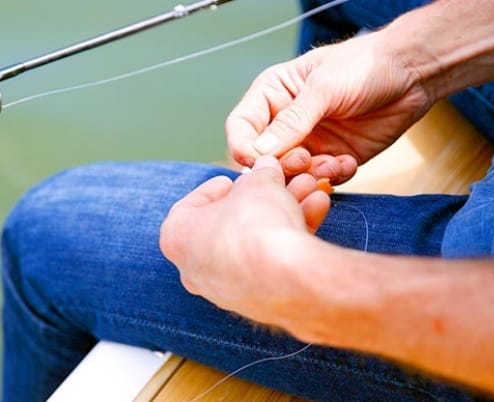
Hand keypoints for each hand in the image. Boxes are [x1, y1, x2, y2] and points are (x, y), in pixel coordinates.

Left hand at [159, 156, 329, 325]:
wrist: (287, 279)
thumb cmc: (257, 225)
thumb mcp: (259, 183)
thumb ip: (261, 174)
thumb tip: (268, 167)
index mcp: (177, 237)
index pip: (191, 205)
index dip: (216, 187)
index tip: (234, 179)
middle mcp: (194, 268)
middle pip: (230, 223)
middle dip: (261, 199)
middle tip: (279, 182)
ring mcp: (225, 290)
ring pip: (255, 243)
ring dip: (283, 214)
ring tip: (309, 191)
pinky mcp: (257, 303)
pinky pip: (270, 264)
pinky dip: (289, 239)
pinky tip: (316, 211)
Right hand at [226, 31, 434, 182]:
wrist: (411, 74)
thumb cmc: (363, 66)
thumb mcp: (323, 88)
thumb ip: (291, 121)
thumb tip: (258, 151)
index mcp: (273, 96)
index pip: (242, 126)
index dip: (243, 146)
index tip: (255, 161)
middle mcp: (285, 123)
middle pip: (264, 158)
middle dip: (282, 165)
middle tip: (305, 160)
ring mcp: (309, 143)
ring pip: (292, 174)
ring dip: (309, 175)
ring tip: (333, 163)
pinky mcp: (333, 158)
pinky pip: (322, 179)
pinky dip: (332, 176)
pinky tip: (349, 162)